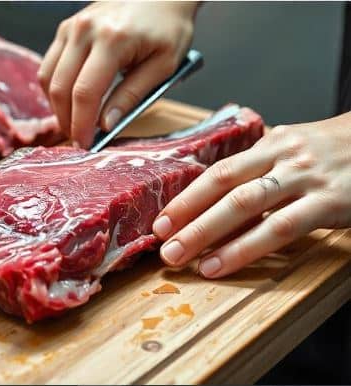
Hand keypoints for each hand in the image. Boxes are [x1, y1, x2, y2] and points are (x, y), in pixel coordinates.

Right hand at [38, 2, 197, 147]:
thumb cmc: (168, 27)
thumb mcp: (164, 65)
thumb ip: (133, 96)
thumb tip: (106, 126)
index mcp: (113, 39)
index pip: (86, 92)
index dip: (81, 125)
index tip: (85, 145)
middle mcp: (85, 30)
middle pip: (61, 88)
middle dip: (66, 121)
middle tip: (79, 141)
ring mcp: (72, 27)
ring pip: (48, 78)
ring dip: (57, 107)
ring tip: (75, 123)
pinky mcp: (66, 28)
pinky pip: (49, 65)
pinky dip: (55, 88)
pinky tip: (71, 101)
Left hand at [152, 112, 350, 277]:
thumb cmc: (334, 151)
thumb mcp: (293, 148)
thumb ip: (257, 166)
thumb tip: (215, 192)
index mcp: (269, 145)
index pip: (217, 172)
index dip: (185, 199)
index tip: (160, 222)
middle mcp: (282, 157)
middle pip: (224, 188)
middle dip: (188, 219)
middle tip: (162, 245)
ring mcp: (305, 179)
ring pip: (246, 206)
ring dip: (207, 234)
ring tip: (183, 258)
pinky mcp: (329, 202)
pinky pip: (280, 228)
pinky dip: (245, 248)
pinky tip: (221, 264)